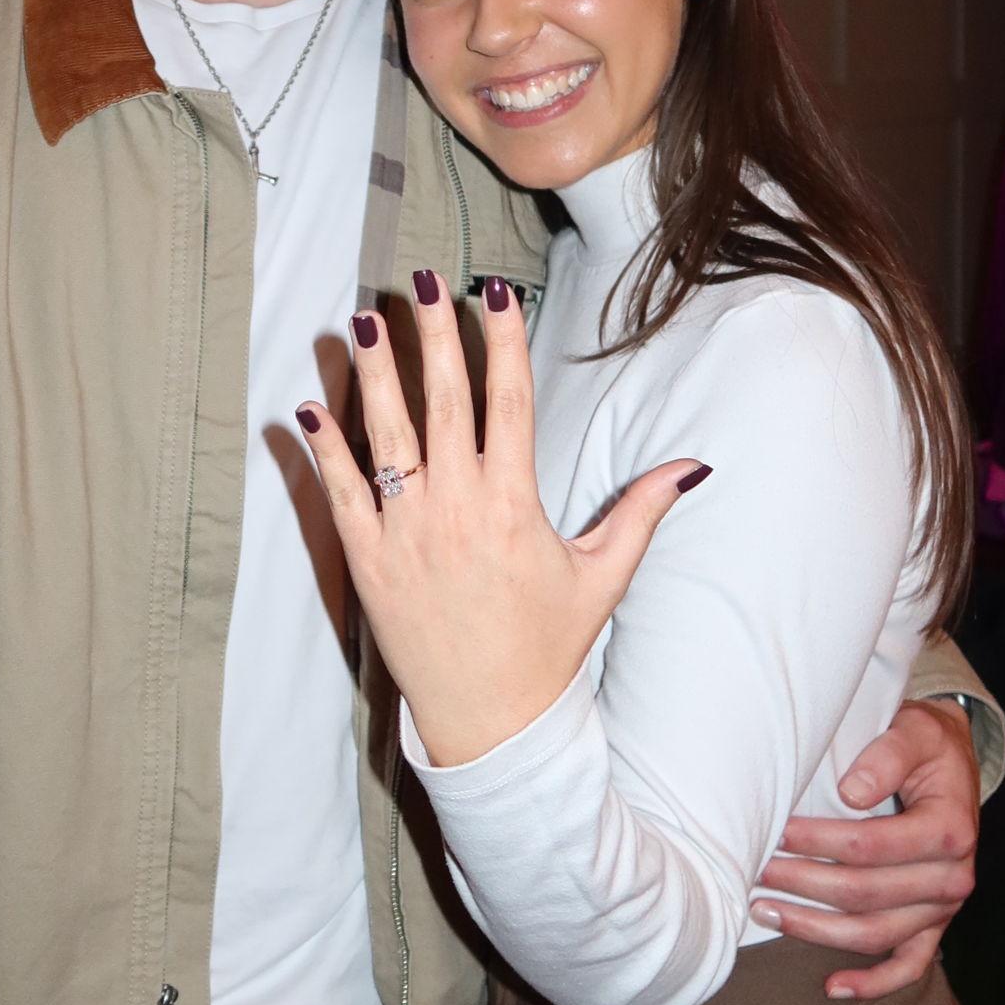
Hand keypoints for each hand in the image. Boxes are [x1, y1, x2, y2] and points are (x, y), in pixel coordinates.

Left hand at [297, 271, 698, 767]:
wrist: (490, 723)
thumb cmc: (548, 648)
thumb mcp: (602, 578)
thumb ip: (640, 512)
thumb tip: (694, 465)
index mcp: (514, 504)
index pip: (508, 402)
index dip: (501, 343)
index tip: (493, 293)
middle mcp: (457, 508)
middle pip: (443, 401)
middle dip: (432, 335)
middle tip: (420, 281)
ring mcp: (407, 532)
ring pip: (386, 435)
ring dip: (373, 373)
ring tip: (361, 319)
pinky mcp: (368, 560)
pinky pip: (341, 493)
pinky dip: (325, 449)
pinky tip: (310, 406)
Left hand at [752, 697, 979, 999]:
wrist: (954, 762)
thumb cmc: (926, 744)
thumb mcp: (916, 731)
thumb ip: (887, 755)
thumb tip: (851, 792)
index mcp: (949, 830)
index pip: (869, 846)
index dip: (817, 843)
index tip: (775, 831)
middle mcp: (952, 878)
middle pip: (864, 894)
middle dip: (801, 884)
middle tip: (754, 869)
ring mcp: (943, 908)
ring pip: (875, 934)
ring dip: (816, 930)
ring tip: (764, 912)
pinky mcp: (935, 925)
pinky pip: (908, 966)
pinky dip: (872, 983)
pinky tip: (831, 986)